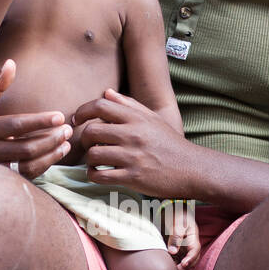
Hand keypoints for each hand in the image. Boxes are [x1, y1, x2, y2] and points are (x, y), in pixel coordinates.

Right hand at [0, 59, 72, 175]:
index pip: (16, 125)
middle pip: (26, 147)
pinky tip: (56, 154)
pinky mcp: (0, 176)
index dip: (39, 122)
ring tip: (67, 143)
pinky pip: (25, 175)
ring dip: (50, 155)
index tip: (59, 116)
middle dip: (50, 139)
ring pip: (27, 164)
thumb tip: (12, 62)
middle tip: (67, 130)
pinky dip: (43, 166)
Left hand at [72, 88, 198, 198]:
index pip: (100, 106)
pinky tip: (98, 173)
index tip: (77, 120)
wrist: (191, 168)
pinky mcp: (132, 177)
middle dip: (83, 138)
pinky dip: (93, 175)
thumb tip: (106, 92)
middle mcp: (133, 135)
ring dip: (88, 159)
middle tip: (88, 144)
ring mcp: (132, 157)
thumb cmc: (170, 143)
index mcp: (136, 118)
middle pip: (91, 131)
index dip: (83, 111)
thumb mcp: (153, 118)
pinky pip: (100, 175)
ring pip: (93, 155)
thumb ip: (129, 104)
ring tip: (95, 161)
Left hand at [165, 202, 201, 269]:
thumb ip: (175, 238)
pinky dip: (177, 264)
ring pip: (188, 260)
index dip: (190, 259)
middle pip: (194, 259)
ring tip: (173, 269)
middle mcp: (192, 244)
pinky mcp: (181, 249)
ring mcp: (187, 247)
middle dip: (186, 266)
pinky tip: (170, 265)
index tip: (183, 265)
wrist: (174, 211)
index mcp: (193, 237)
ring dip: (182, 267)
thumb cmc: (176, 216)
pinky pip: (180, 259)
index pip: (195, 250)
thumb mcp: (176, 224)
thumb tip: (173, 252)